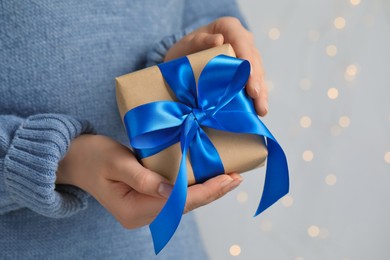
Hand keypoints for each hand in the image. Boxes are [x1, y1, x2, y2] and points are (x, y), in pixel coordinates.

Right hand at [56, 134, 241, 228]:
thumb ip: (143, 178)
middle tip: (236, 178)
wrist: (75, 160)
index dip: (206, 191)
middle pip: (184, 205)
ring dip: (206, 191)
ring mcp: (144, 210)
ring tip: (229, 179)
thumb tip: (172, 190)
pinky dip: (193, 188)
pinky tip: (207, 179)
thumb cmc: (92, 156)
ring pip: (182, 203)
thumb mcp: (116, 162)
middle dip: (212, 192)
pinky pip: (175, 197)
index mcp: (134, 210)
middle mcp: (142, 215)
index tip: (228, 179)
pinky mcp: (146, 200)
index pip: (178, 202)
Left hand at [165, 17, 267, 116]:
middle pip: (253, 59)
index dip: (247, 57)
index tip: (248, 74)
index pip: (241, 41)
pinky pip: (255, 84)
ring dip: (260, 92)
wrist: (185, 60)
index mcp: (230, 28)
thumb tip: (219, 40)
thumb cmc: (186, 50)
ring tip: (261, 109)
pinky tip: (260, 110)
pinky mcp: (247, 73)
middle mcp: (243, 41)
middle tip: (254, 94)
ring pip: (258, 73)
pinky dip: (258, 97)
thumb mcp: (188, 44)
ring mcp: (247, 57)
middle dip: (255, 78)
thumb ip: (200, 40)